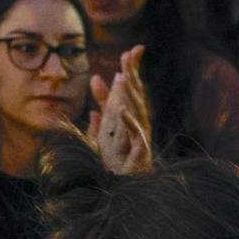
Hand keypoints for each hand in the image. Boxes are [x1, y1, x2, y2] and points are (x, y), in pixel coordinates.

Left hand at [87, 45, 153, 174]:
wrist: (117, 188)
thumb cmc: (114, 157)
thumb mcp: (103, 123)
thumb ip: (102, 102)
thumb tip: (98, 77)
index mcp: (129, 115)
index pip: (133, 88)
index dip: (133, 69)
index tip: (134, 50)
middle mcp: (138, 123)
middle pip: (137, 96)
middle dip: (133, 76)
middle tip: (128, 56)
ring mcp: (140, 137)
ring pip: (137, 111)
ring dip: (130, 94)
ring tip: (122, 77)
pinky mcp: (139, 152)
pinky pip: (135, 134)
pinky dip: (128, 121)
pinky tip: (120, 109)